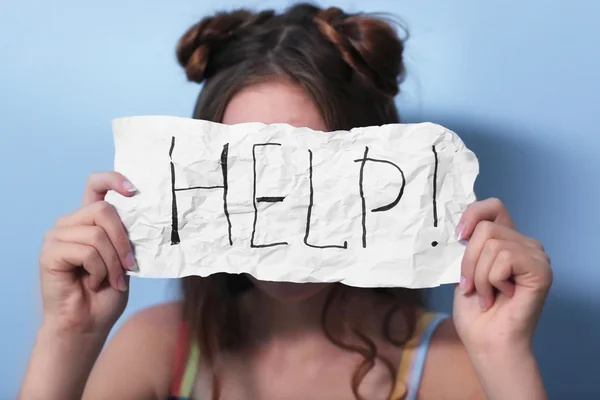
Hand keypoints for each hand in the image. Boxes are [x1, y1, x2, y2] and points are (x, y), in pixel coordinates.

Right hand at [39, 172, 136, 335]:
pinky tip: (92, 283)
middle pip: (103, 209)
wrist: (88, 324)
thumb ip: (125, 234)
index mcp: (88, 220)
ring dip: (113, 263)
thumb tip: (142, 212)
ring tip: (111, 279)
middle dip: (122, 240)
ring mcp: (56, 236)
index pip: (96, 184)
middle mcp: (69, 223)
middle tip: (129, 265)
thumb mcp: (124, 258)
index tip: (133, 190)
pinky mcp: (49, 253)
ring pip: (97, 234)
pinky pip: (86, 251)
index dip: (114, 179)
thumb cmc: (107, 292)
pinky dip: (98, 270)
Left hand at [452, 198, 552, 353]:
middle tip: (471, 286)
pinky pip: (505, 258)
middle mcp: (524, 244)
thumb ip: (467, 245)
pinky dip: (493, 279)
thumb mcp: (463, 269)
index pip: (493, 206)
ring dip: (479, 275)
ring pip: (492, 243)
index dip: (473, 213)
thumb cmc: (474, 309)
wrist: (486, 339)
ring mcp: (535, 255)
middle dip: (469, 260)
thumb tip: (458, 226)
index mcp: (506, 240)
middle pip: (485, 227)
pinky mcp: (541, 269)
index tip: (458, 234)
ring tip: (486, 295)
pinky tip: (501, 295)